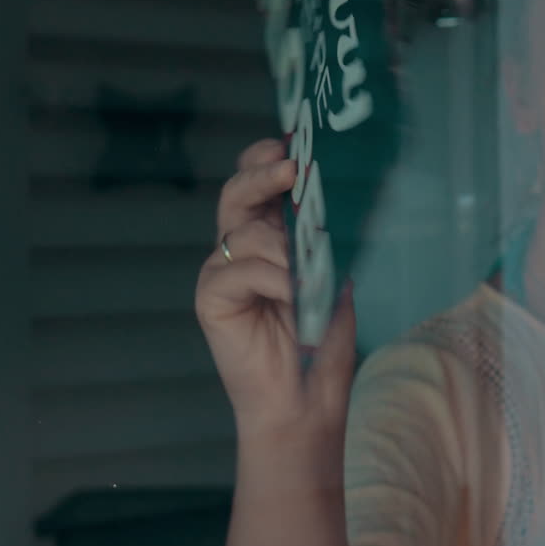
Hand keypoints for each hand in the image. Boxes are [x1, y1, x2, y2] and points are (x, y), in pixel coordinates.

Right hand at [195, 139, 357, 440]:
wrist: (306, 401)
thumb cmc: (322, 343)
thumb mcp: (335, 279)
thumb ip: (324, 240)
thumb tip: (333, 194)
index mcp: (267, 238)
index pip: (256, 185)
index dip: (265, 160)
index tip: (291, 144)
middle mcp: (239, 250)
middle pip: (237, 195)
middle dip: (262, 174)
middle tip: (290, 166)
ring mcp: (221, 273)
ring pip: (245, 233)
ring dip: (286, 248)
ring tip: (312, 276)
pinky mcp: (209, 299)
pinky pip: (239, 271)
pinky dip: (274, 279)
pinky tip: (295, 296)